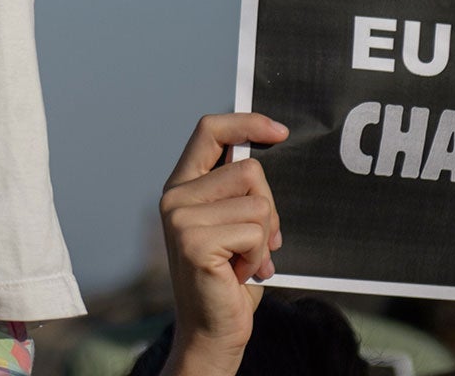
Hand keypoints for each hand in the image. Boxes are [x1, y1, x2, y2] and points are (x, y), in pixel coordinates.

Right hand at [157, 112, 287, 375]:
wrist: (212, 332)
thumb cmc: (229, 278)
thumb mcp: (231, 223)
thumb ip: (238, 190)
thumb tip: (264, 149)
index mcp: (182, 185)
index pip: (209, 130)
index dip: (247, 123)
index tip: (279, 132)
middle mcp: (175, 197)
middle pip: (249, 170)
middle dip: (269, 208)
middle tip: (256, 242)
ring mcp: (181, 219)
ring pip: (257, 203)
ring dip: (264, 238)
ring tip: (244, 261)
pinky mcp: (195, 242)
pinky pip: (255, 231)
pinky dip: (259, 257)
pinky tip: (240, 274)